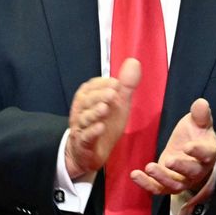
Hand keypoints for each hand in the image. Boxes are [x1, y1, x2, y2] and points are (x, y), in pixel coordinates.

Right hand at [64, 58, 140, 178]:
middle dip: (99, 96)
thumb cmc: (102, 124)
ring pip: (85, 118)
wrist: (87, 153)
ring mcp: (81, 127)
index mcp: (87, 98)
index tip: (116, 83)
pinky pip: (86, 137)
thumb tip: (134, 61)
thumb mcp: (117, 104)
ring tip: (105, 108)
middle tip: (112, 94)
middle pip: (87, 101)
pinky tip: (100, 128)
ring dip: (94, 113)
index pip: (91, 87)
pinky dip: (92, 132)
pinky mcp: (83, 143)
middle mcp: (81, 110)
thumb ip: (125, 85)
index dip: (102, 84)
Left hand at [131, 98, 215, 211]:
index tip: (188, 146)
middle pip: (192, 172)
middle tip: (168, 160)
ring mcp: (182, 179)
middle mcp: (198, 170)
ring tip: (149, 167)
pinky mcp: (167, 184)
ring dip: (161, 178)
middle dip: (180, 167)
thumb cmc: (195, 135)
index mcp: (208, 153)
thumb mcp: (198, 123)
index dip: (198, 151)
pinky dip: (147, 184)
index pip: (207, 154)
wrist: (189, 151)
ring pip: (174, 184)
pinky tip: (135, 175)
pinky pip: (158, 188)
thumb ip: (200, 115)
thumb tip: (201, 102)